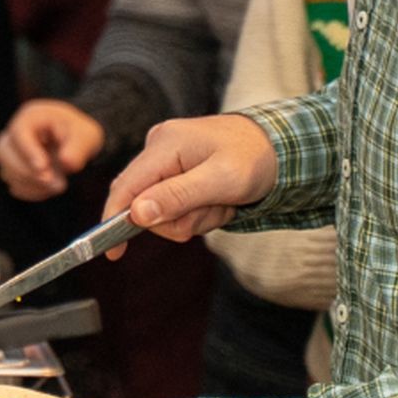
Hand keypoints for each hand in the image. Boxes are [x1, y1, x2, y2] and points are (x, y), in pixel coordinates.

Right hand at [0, 101, 105, 200]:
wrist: (76, 142)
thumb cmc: (79, 133)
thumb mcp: (86, 135)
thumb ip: (78, 148)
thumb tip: (66, 163)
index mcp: (30, 117)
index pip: (18, 132)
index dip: (28, 152)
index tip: (44, 168)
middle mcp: (14, 134)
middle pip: (2, 152)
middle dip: (26, 172)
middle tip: (57, 184)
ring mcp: (11, 153)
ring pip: (6, 171)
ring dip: (31, 184)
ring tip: (59, 185)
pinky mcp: (14, 171)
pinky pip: (14, 185)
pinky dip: (31, 191)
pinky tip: (49, 189)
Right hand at [102, 113, 280, 250]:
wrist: (284, 144)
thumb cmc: (257, 158)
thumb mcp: (223, 181)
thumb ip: (178, 196)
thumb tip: (137, 214)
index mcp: (165, 145)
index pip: (125, 187)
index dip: (114, 219)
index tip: (113, 252)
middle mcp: (159, 148)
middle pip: (144, 203)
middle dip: (179, 218)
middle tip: (214, 212)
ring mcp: (166, 157)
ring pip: (162, 208)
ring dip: (194, 216)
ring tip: (223, 203)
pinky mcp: (176, 168)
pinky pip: (174, 202)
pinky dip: (197, 210)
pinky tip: (218, 200)